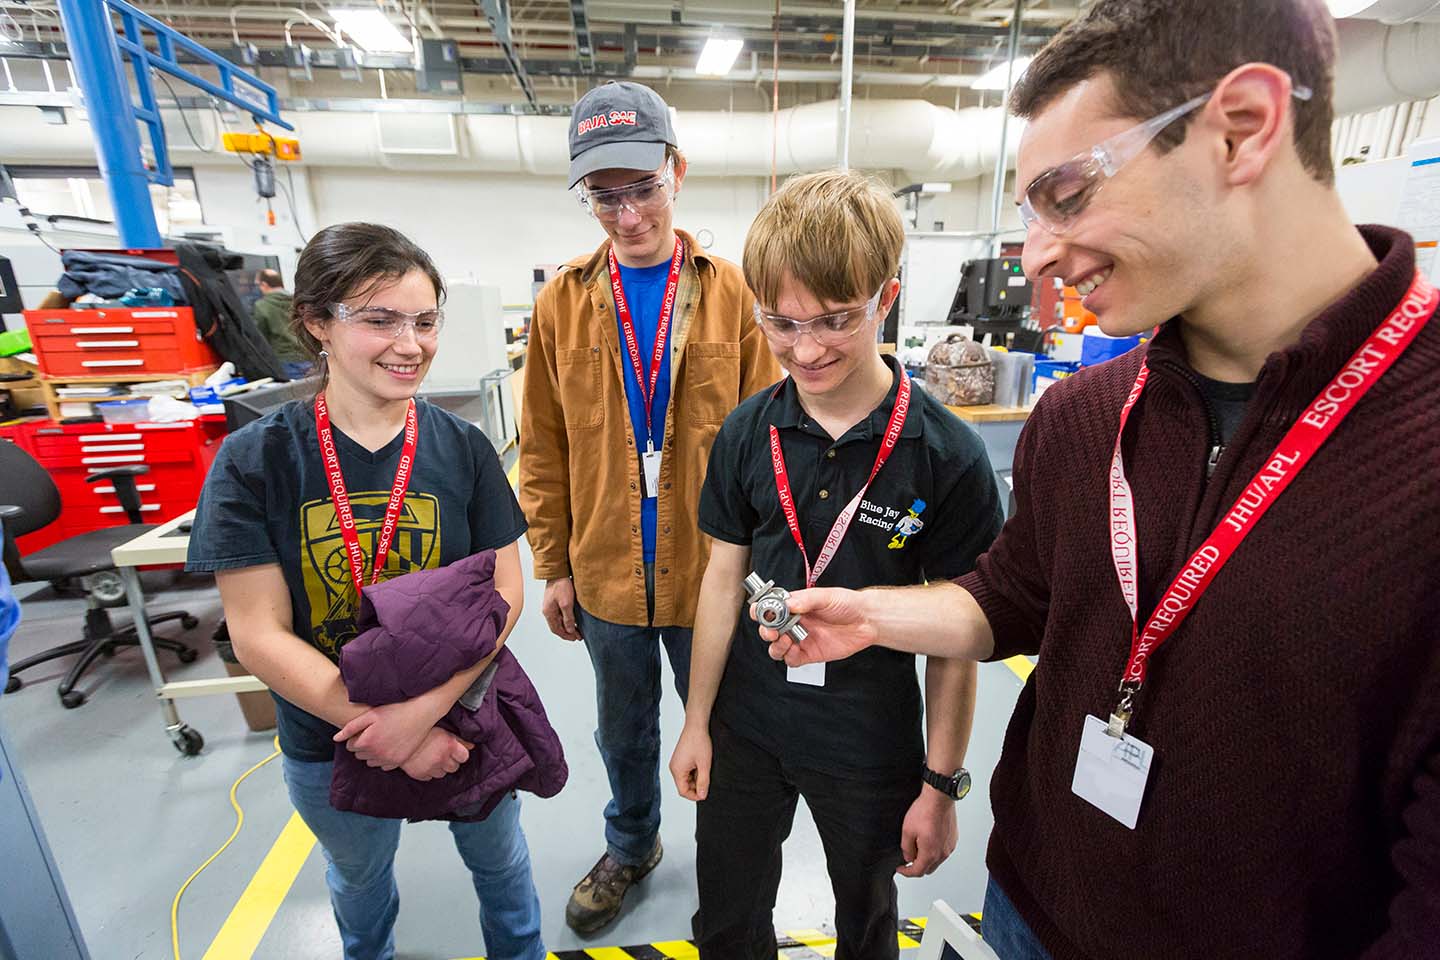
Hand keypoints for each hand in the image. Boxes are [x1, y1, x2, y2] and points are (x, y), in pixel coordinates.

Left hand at [333, 698, 438, 769]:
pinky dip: (384, 758)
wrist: (420, 713)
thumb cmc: (394, 711)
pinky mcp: (399, 762)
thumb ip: (351, 727)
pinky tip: (390, 746)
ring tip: (382, 739)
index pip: (350, 746)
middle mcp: (376, 754)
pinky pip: (384, 766)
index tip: (366, 729)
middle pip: (360, 755)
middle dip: (363, 745)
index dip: (356, 736)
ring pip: (370, 762)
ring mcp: (389, 759)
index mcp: (367, 742)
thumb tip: (336, 739)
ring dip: (372, 753)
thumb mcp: (371, 715)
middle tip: (374, 733)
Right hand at [400, 728, 473, 781]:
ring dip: (440, 768)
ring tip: (432, 758)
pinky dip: (429, 772)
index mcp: (449, 745)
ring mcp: (430, 768)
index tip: (455, 751)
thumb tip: (472, 746)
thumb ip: (459, 739)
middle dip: (451, 761)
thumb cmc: (421, 730)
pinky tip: (424, 763)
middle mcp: (442, 758)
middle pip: (454, 767)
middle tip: (442, 753)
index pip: (464, 757)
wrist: (396, 735)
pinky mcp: (419, 774)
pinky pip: (429, 777)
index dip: (460, 754)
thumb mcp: (442, 730)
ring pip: (442, 774)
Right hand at [542, 577, 581, 641]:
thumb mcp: (566, 604)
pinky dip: (567, 619)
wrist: (558, 571)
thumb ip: (568, 618)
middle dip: (568, 632)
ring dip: (568, 626)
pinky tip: (574, 619)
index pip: (556, 629)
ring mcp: (551, 606)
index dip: (566, 636)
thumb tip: (569, 630)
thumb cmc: (561, 586)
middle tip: (578, 636)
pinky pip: (561, 614)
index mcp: (548, 613)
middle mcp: (548, 610)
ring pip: (559, 620)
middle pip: (558, 626)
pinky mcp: (556, 601)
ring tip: (578, 630)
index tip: (575, 638)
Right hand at [669, 722, 712, 801]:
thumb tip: (702, 795)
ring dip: (696, 779)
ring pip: (686, 779)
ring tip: (705, 771)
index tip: (705, 793)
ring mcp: (677, 763)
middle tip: (708, 781)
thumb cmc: (699, 742)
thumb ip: (703, 782)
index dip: (694, 796)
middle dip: (696, 787)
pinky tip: (702, 766)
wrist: (696, 725)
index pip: (683, 791)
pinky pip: (686, 771)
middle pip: (684, 786)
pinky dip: (694, 772)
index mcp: (677, 770)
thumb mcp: (704, 764)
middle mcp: (674, 768)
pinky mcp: (680, 759)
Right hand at [753, 587, 877, 666]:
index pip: (770, 608)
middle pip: (769, 629)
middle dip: (765, 630)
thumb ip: (806, 600)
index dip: (761, 610)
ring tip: (784, 640)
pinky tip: (794, 649)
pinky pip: (791, 660)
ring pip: (777, 647)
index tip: (759, 612)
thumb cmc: (847, 604)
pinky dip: (788, 657)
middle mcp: (795, 623)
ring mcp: (801, 639)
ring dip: (775, 645)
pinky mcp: (809, 654)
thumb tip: (787, 604)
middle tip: (771, 631)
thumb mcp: (826, 596)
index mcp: (795, 606)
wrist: (867, 621)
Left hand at [896, 786, 957, 877]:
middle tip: (909, 856)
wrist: (939, 798)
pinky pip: (943, 851)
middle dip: (917, 866)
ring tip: (919, 844)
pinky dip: (935, 850)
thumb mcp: (907, 831)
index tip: (901, 869)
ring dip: (927, 858)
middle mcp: (942, 853)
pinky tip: (929, 838)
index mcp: (930, 853)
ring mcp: (949, 846)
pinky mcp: (953, 839)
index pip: (917, 872)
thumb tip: (908, 857)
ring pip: (937, 860)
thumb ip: (906, 849)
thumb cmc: (925, 811)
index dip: (906, 872)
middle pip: (928, 869)